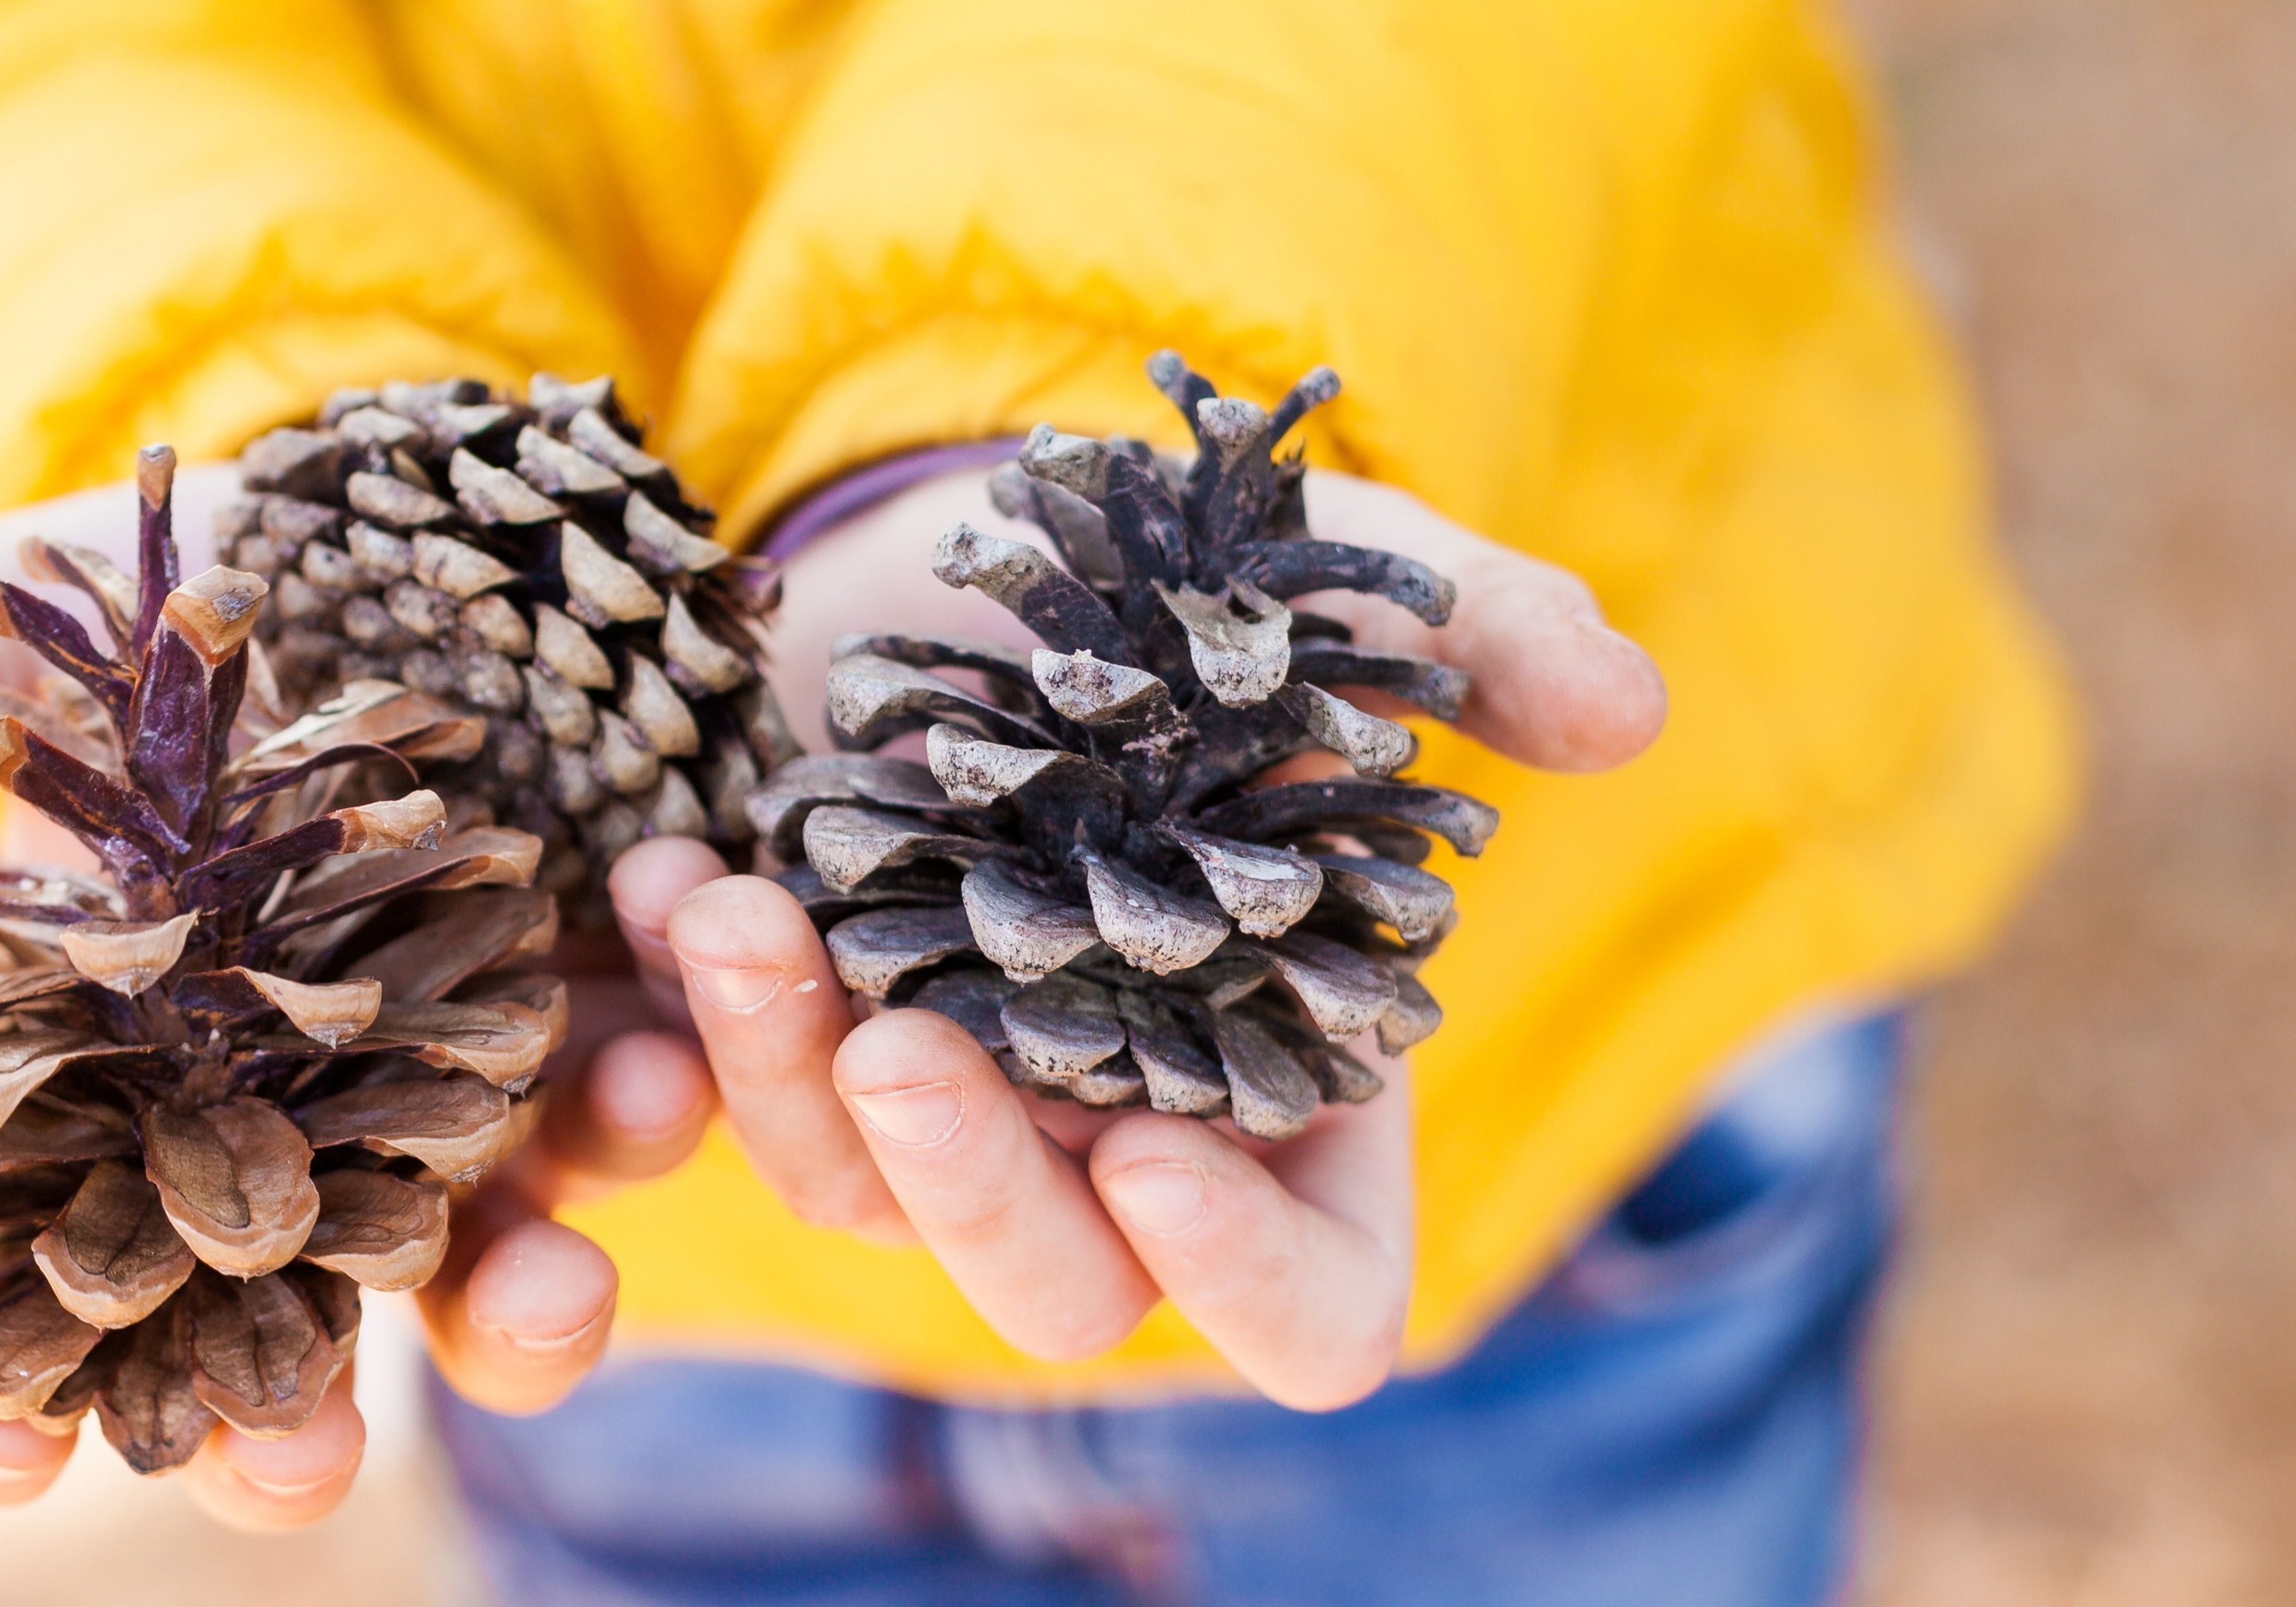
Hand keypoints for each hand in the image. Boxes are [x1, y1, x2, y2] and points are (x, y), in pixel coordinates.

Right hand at [0, 472, 718, 1524]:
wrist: (390, 516)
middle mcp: (291, 1122)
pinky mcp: (612, 996)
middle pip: (282, 1337)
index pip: (36, 1291)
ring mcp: (459, 1076)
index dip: (6, 1400)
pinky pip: (647, 1089)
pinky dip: (655, 1100)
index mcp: (113, 1086)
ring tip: (556, 1276)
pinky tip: (660, 1060)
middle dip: (284, 1422)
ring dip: (525, 1296)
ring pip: (495, 1256)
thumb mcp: (7, 619)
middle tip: (295, 1467)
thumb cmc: (153, 598)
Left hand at [625, 464, 1664, 1408]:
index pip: (1314, 1303)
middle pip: (1063, 1291)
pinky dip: (689, 1001)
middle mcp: (1118, 1129)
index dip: (1252, 1279)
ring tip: (736, 912)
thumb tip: (1626, 710)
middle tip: (897, 1048)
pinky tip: (668, 875)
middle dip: (975, 1196)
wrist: (973, 516)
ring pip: (863, 1195)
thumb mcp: (1337, 581)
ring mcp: (948, 1090)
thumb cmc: (1190, 583)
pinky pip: (725, 1084)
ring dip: (785, 1081)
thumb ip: (1478, 636)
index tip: (1166, 1149)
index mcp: (1291, 1084)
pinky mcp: (798, 1021)